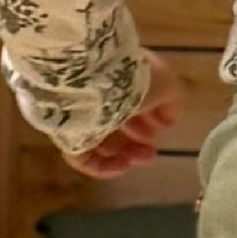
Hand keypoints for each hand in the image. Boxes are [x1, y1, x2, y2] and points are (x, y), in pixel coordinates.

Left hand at [65, 52, 186, 178]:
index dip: (150, 112)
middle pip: (116, 117)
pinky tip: (123, 166)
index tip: (164, 126)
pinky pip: (83, 155)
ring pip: (101, 137)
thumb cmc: (130, 79)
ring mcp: (77, 112)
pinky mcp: (63, 134)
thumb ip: (172, 99)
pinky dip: (104, 165)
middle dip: (138, 136)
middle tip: (153, 150)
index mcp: (115, 71)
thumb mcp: (165, 83)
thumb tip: (170, 117)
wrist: (90, 81)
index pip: (130, 94)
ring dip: (126, 151)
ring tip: (145, 158)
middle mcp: (94, 91)